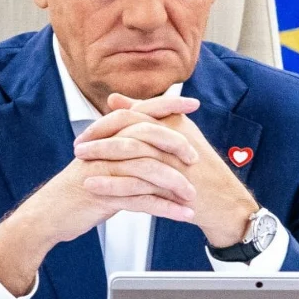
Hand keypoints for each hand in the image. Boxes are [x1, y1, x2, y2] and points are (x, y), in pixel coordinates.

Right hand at [0, 96, 202, 294]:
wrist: (50, 213)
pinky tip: (183, 215)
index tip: (192, 104)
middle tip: (195, 158)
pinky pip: (142, 200)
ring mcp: (104, 171)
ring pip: (147, 169)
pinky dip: (166, 208)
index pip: (140, 111)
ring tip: (193, 196)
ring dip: (175, 183)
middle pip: (146, 136)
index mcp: (107, 136)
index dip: (167, 105)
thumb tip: (152, 133)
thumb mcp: (101, 160)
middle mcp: (105, 148)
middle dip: (176, 144)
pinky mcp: (105, 196)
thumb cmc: (80, 187)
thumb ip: (124, 145)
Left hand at [75, 93, 258, 248]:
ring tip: (79, 168)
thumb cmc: (197, 167)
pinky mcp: (167, 185)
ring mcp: (169, 161)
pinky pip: (133, 183)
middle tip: (78, 148)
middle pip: (124, 131)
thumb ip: (143, 114)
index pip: (129, 115)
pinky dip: (110, 185)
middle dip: (97, 140)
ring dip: (99, 160)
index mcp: (169, 123)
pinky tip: (92, 188)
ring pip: (126, 155)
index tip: (86, 134)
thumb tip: (113, 98)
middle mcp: (168, 138)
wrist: (220, 199)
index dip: (104, 124)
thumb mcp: (173, 134)